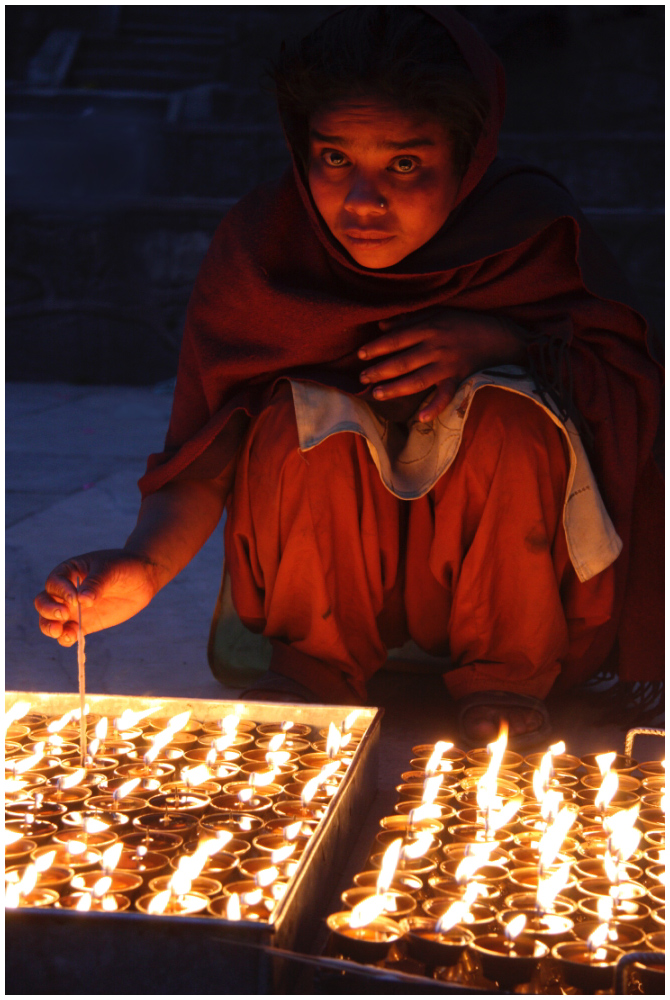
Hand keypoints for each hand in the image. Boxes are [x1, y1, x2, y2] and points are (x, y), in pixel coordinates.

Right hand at [34, 550, 158, 645]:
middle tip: (64, 615)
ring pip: (50, 620)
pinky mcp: (84, 623)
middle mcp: (66, 591)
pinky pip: (68, 633)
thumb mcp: (110, 570)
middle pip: (44, 602)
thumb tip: (82, 601)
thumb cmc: (124, 567)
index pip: (54, 583)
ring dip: (50, 627)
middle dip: (48, 610)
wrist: (143, 579)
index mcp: (69, 572)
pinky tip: (71, 639)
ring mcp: (74, 609)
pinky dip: (65, 638)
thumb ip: (96, 584)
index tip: (75, 598)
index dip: (60, 592)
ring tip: (60, 632)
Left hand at [358, 307, 525, 421]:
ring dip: (395, 388)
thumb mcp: (437, 313)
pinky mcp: (458, 378)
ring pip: (417, 379)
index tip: (360, 354)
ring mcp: (448, 364)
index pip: (397, 339)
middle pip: (403, 360)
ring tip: (377, 394)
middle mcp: (436, 346)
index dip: (377, 347)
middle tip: (362, 377)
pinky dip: (434, 407)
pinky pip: (445, 395)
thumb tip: (381, 325)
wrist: (498, 335)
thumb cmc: (463, 323)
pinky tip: (420, 418)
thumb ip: (408, 320)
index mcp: (429, 328)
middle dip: (380, 370)